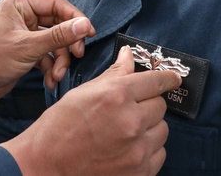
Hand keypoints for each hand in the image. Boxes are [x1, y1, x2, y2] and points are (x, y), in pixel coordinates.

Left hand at [0, 0, 93, 113]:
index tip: (89, 34)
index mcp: (20, 5)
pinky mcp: (25, 50)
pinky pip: (46, 55)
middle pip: (58, 24)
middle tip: (77, 56)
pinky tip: (49, 80)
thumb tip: (84, 25)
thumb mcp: (28, 47)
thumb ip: (58, 36)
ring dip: (59, 60)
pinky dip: (50, 67)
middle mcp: (23, 16)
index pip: (56, 5)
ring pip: (54, 42)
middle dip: (67, 44)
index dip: (75, 18)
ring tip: (57, 75)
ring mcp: (24, 33)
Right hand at [3, 47, 178, 175]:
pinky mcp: (140, 172)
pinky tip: (128, 148)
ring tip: (126, 131)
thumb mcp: (84, 92)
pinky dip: (148, 150)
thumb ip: (113, 75)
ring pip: (162, 131)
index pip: (155, 81)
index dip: (166, 78)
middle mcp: (131, 121)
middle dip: (148, 105)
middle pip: (160, 106)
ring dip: (149, 128)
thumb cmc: (60, 126)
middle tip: (131, 109)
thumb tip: (128, 56)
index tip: (173, 78)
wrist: (47, 164)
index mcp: (116, 95)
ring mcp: (137, 149)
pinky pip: (159, 154)